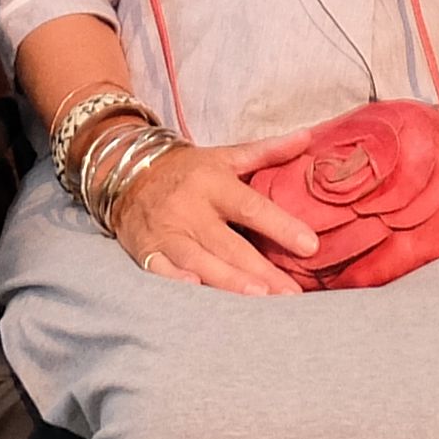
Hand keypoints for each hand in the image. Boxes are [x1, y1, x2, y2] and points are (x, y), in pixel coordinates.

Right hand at [111, 129, 320, 294]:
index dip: (280, 226)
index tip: (310, 245)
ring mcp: (166, 232)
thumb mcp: (226, 156)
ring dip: (229, 282)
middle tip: (291, 294)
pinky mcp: (145, 251)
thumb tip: (307, 137)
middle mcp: (190, 208)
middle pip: (229, 243)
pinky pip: (162, 271)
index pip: (251, 207)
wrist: (127, 171)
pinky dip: (178, 283)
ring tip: (260, 300)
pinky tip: (199, 295)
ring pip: (199, 261)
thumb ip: (267, 151)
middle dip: (261, 270)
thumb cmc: (188, 170)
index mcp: (213, 183)